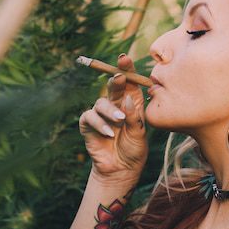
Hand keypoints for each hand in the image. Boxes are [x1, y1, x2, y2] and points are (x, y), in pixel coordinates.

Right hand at [78, 54, 147, 182]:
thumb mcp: (140, 134)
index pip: (129, 81)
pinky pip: (90, 117)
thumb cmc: (134, 149)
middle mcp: (116, 104)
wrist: (122, 169)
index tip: (124, 58)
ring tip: (120, 122)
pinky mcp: (89, 125)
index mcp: (132, 102)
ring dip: (110, 111)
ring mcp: (101, 114)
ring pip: (101, 102)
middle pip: (113, 85)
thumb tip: (127, 100)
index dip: (126, 68)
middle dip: (115, 79)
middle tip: (118, 78)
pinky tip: (109, 133)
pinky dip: (100, 124)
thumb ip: (135, 117)